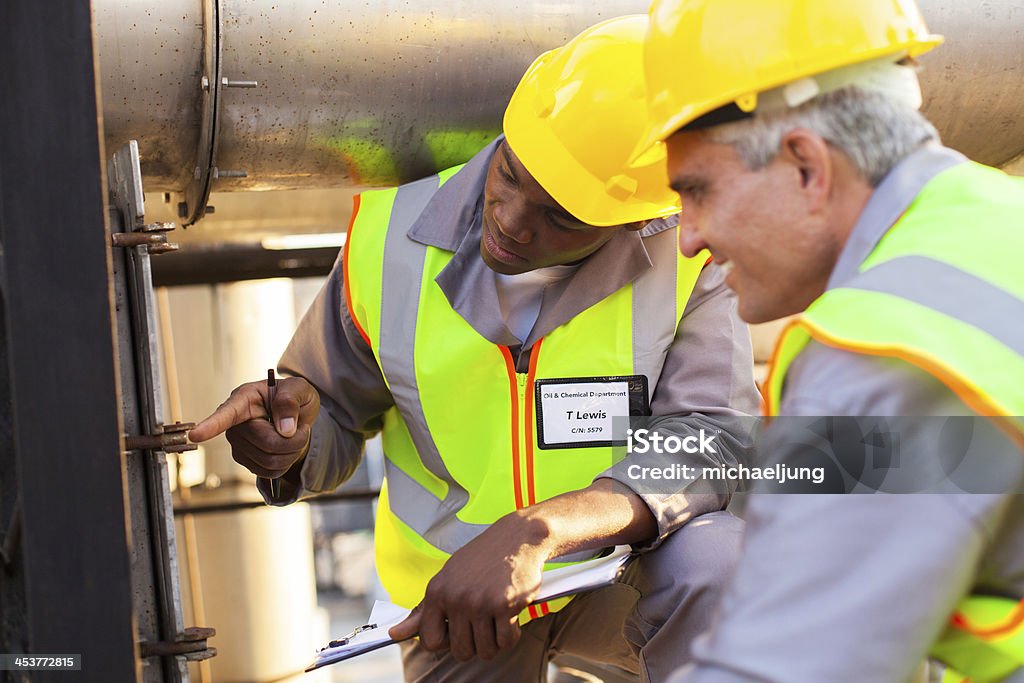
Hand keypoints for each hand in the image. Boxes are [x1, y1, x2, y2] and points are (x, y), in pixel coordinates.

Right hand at [188, 376, 319, 479]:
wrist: (297, 416)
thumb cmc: (294, 397)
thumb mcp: (299, 388)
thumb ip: (290, 401)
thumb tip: (284, 429)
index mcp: (245, 399)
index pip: (226, 414)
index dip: (211, 425)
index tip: (195, 435)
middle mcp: (236, 423)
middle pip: (266, 443)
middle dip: (293, 440)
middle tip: (302, 428)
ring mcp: (239, 444)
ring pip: (270, 461)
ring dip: (292, 452)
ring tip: (294, 436)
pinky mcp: (246, 460)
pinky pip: (269, 472)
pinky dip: (286, 463)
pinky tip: (285, 449)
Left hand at [388, 513, 551, 660]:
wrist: (517, 536)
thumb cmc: (482, 558)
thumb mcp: (448, 578)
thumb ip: (423, 610)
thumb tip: (394, 634)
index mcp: (436, 592)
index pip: (430, 641)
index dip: (446, 643)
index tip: (459, 631)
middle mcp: (455, 598)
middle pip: (461, 651)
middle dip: (475, 645)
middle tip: (483, 625)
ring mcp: (479, 602)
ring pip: (485, 650)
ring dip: (495, 641)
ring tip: (497, 619)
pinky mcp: (504, 604)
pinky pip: (506, 641)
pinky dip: (512, 635)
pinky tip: (511, 616)